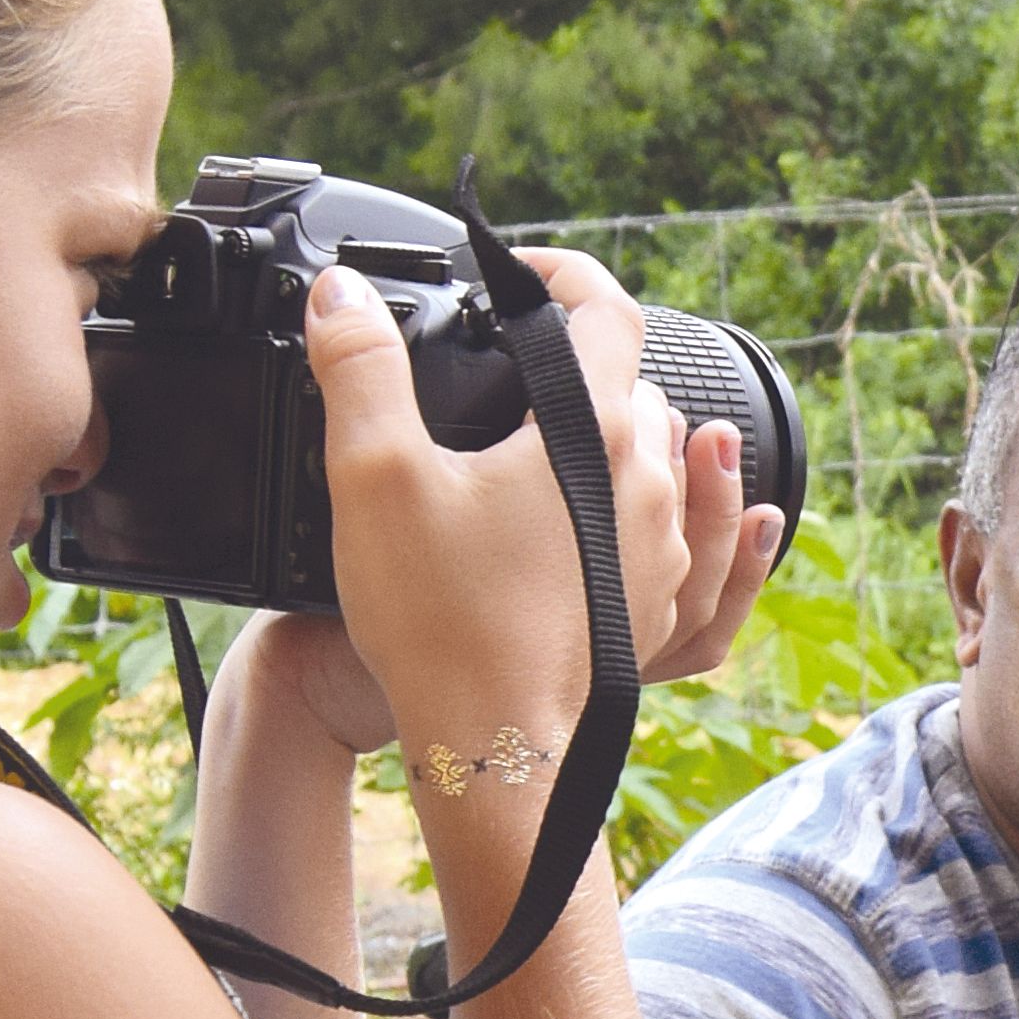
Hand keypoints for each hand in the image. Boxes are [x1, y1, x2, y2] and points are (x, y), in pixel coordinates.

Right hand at [309, 243, 754, 767]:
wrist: (492, 746)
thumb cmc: (441, 619)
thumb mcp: (375, 475)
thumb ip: (359, 369)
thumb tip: (341, 294)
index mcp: (600, 433)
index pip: (609, 309)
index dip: (563, 272)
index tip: (518, 274)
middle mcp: (652, 485)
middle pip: (636, 386)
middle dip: (581, 362)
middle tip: (515, 364)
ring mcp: (662, 551)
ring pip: (662, 461)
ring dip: (621, 435)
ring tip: (561, 433)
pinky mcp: (655, 608)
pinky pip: (677, 538)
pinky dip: (653, 508)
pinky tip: (620, 512)